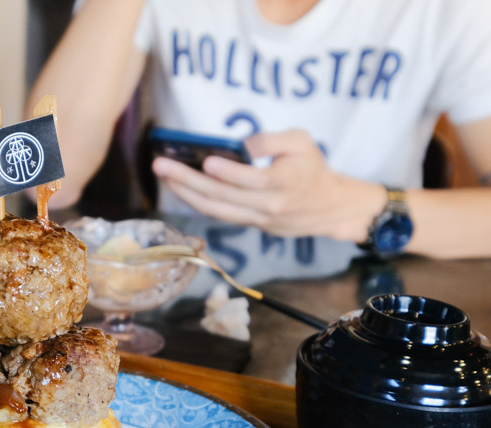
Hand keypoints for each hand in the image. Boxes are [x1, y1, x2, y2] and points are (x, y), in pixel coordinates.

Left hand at [151, 129, 383, 241]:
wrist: (328, 208)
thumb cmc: (312, 168)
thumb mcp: (302, 142)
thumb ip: (271, 140)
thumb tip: (240, 146)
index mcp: (284, 183)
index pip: (252, 180)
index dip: (229, 172)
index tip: (207, 161)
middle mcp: (268, 206)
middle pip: (222, 196)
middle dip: (188, 180)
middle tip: (161, 165)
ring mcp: (256, 219)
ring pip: (215, 210)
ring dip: (185, 194)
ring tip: (163, 176)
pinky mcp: (249, 225)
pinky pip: (219, 215)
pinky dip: (196, 201)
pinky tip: (180, 187)